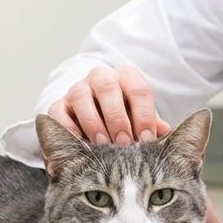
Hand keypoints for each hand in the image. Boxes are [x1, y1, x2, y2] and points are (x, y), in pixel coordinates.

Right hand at [47, 65, 171, 145]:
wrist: (94, 121)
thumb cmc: (124, 122)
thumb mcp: (139, 121)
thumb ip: (151, 125)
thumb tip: (165, 131)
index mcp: (126, 78)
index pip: (138, 90)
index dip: (144, 114)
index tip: (147, 139)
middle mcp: (101, 78)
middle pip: (108, 89)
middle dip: (117, 117)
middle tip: (124, 142)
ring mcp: (77, 90)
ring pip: (81, 96)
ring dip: (92, 121)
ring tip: (102, 143)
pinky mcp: (59, 105)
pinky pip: (58, 111)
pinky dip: (67, 127)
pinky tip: (78, 142)